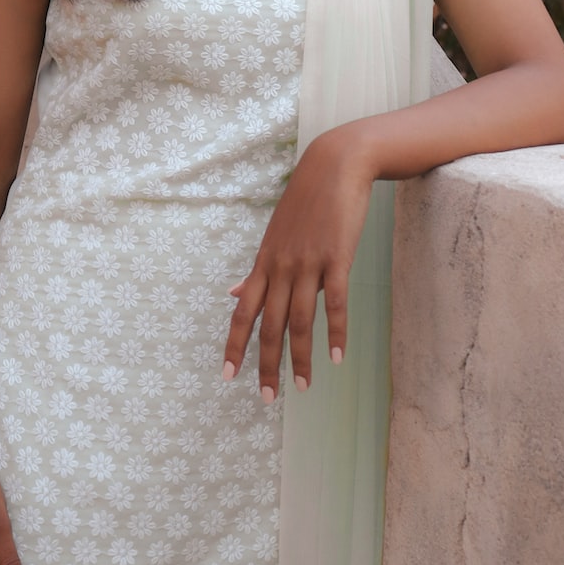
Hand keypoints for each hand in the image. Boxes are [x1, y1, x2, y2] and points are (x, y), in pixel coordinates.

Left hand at [222, 129, 373, 399]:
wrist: (335, 166)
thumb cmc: (305, 203)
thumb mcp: (274, 236)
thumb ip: (257, 271)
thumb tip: (233, 294)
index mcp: (264, 263)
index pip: (242, 311)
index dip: (233, 344)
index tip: (226, 376)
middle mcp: (280, 266)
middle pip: (268, 324)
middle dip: (266, 364)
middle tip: (267, 398)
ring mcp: (307, 263)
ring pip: (299, 320)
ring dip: (300, 357)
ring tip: (304, 387)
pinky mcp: (336, 258)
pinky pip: (334, 302)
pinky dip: (335, 332)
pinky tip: (336, 357)